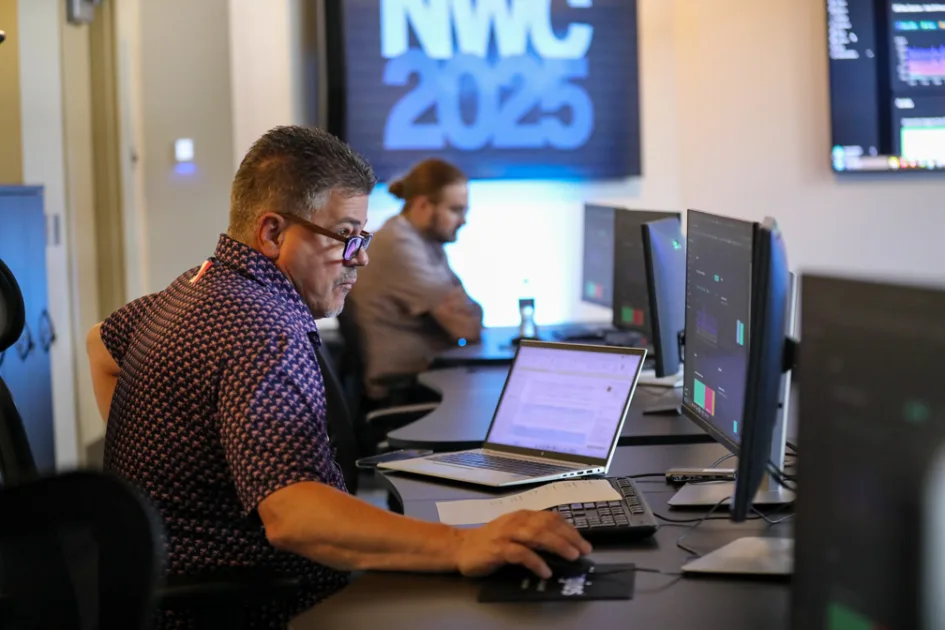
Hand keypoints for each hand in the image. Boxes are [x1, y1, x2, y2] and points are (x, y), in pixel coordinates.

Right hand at [454, 510, 591, 578]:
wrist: (461, 547)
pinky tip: (545, 571)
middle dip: (569, 537)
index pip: (551, 518)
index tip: (584, 541)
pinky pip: (520, 554)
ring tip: (572, 556)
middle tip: (584, 550)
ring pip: (537, 535)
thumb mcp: (515, 532)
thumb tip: (562, 544)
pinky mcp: (498, 549)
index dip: (570, 529)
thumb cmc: (490, 541)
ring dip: (557, 545)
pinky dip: (535, 562)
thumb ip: (534, 534)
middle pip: (547, 525)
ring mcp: (507, 534)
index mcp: (523, 516)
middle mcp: (517, 521)